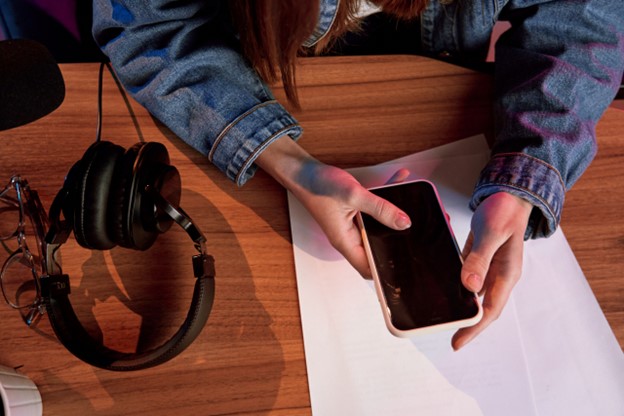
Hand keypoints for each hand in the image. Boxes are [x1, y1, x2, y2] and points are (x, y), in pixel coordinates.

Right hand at [256, 136, 410, 276]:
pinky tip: (396, 184)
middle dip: (395, 243)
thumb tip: (404, 223)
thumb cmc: (318, 185)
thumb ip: (380, 209)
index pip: (368, 268)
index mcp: (345, 241)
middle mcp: (348, 237)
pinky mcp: (353, 213)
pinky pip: (373, 213)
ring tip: (408, 204)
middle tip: (414, 236)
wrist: (303, 171)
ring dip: (392, 218)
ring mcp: (351, 225)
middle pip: (376, 249)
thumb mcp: (353, 195)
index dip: (385, 271)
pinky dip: (385, 201)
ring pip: (377, 229)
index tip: (406, 266)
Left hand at [452, 192, 532, 349]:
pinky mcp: (479, 259)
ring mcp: (489, 268)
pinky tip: (442, 290)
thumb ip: (480, 259)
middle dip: (467, 324)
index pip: (490, 309)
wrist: (509, 194)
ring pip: (473, 295)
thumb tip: (470, 286)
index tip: (458, 341)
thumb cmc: (505, 211)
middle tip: (449, 337)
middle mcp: (499, 275)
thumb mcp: (492, 233)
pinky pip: (466, 278)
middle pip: (482, 307)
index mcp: (507, 273)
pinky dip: (455, 286)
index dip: (474, 328)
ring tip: (443, 318)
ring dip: (461, 306)